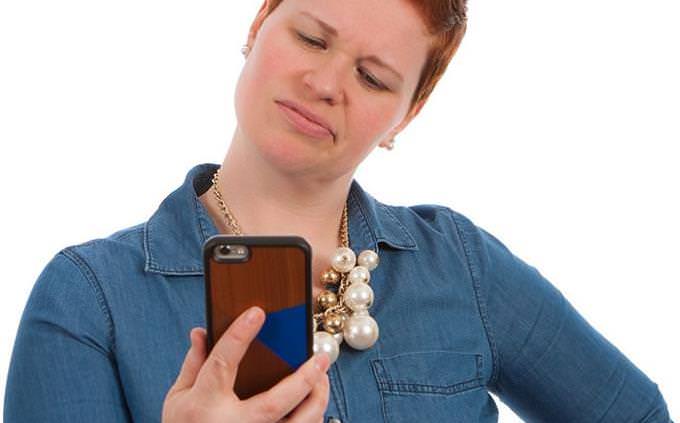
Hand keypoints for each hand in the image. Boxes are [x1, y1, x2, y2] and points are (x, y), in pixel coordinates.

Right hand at [162, 306, 330, 421]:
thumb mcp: (178, 398)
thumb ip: (193, 365)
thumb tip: (201, 331)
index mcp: (204, 406)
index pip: (222, 364)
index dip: (239, 336)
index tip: (257, 313)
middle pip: (274, 404)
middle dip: (302, 379)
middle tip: (321, 358)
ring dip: (315, 401)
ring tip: (322, 377)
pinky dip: (311, 418)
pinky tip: (313, 401)